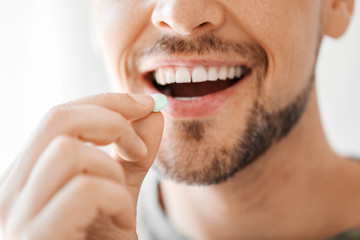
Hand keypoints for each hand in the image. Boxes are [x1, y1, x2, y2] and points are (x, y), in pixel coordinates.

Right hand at [0, 93, 163, 239]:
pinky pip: (83, 191)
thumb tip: (153, 114)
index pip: (59, 116)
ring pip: (67, 151)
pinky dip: (116, 199)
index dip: (107, 101)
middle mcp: (8, 192)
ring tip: (122, 202)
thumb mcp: (120, 193)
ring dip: (113, 170)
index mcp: (28, 176)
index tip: (146, 103)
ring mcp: (14, 219)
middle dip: (112, 120)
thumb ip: (134, 156)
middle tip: (139, 148)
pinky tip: (122, 224)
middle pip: (57, 119)